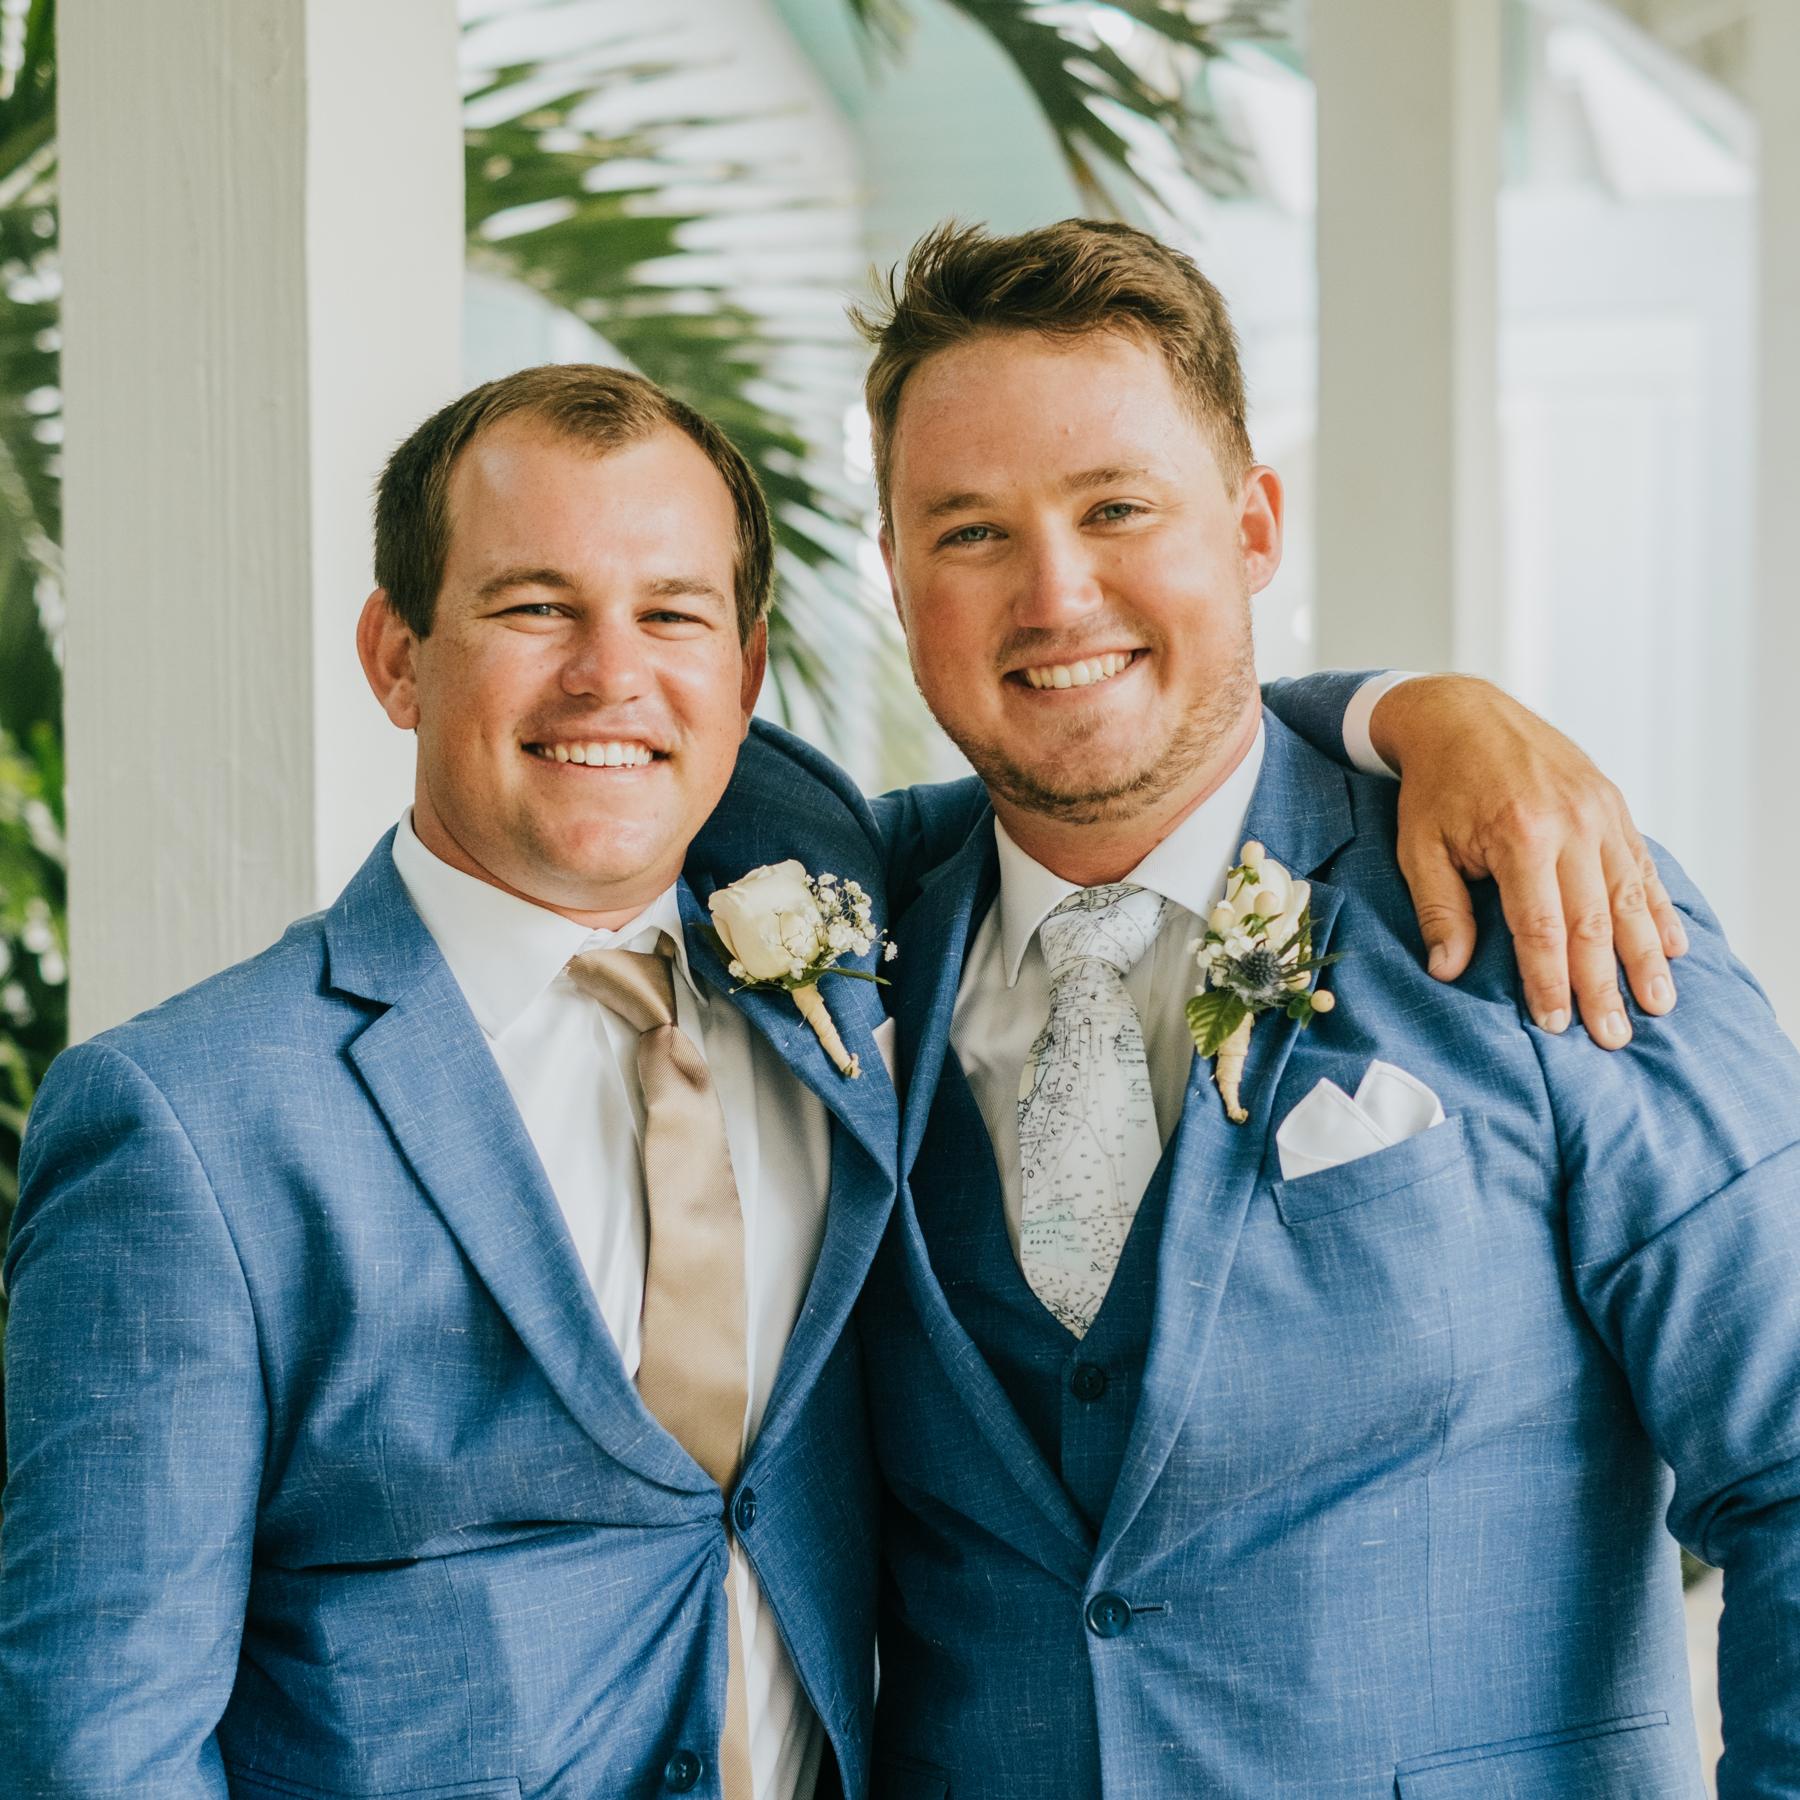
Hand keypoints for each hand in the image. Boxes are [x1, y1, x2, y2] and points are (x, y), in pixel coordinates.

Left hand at [1370, 676, 1687, 1047]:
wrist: (1463, 715)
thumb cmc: (1437, 787)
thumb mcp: (1421, 847)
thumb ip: (1440, 910)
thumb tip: (1449, 972)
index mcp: (1519, 835)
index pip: (1541, 927)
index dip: (1550, 980)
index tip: (1557, 1024)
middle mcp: (1571, 824)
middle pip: (1594, 921)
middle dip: (1605, 985)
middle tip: (1614, 1037)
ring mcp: (1600, 812)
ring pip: (1630, 897)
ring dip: (1646, 956)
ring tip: (1658, 1004)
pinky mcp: (1613, 805)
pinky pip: (1641, 865)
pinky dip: (1658, 908)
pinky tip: (1672, 947)